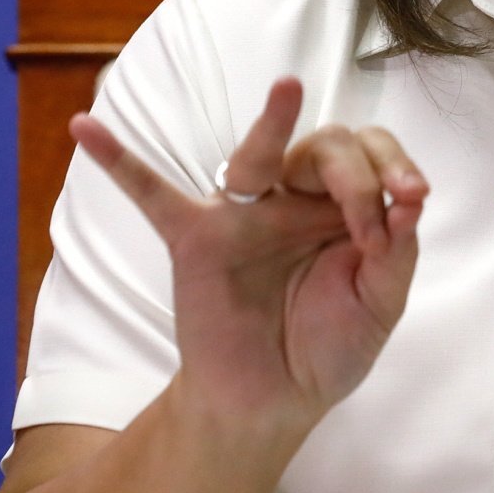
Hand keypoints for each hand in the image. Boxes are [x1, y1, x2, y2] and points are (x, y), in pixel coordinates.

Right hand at [70, 79, 428, 439]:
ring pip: (258, 155)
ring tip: (288, 88)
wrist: (274, 403)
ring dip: (274, 123)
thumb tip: (410, 202)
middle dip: (356, 175)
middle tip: (370, 222)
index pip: (371, 153)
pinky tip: (83, 128)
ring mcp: (242, 215)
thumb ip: (397, 253)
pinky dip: (118, 161)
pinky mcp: (195, 240)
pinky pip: (152, 194)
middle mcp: (293, 199)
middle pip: (326, 146)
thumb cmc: (328, 348)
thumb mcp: (380, 305)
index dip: (394, 170)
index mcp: (342, 207)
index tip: (408, 206)